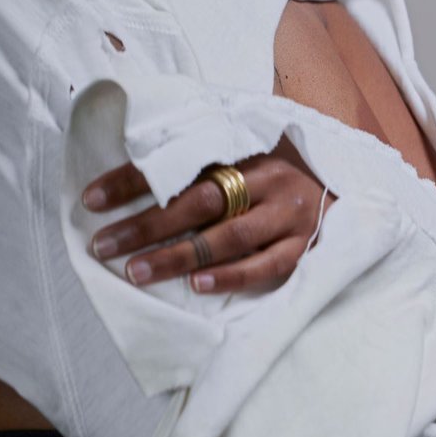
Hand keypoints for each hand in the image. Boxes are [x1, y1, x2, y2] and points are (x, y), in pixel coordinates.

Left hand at [82, 134, 332, 295]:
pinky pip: (264, 267)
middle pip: (198, 202)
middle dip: (145, 225)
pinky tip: (196, 286)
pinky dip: (229, 276)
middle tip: (104, 245)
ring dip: (178, 256)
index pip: (177, 163)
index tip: (91, 200)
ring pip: (227, 237)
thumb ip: (197, 164)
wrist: (344, 196)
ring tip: (136, 272)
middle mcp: (267, 179)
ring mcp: (288, 215)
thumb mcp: (240, 158)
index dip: (131, 181)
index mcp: (243, 150)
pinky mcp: (304, 248)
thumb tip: (129, 177)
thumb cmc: (273, 181)